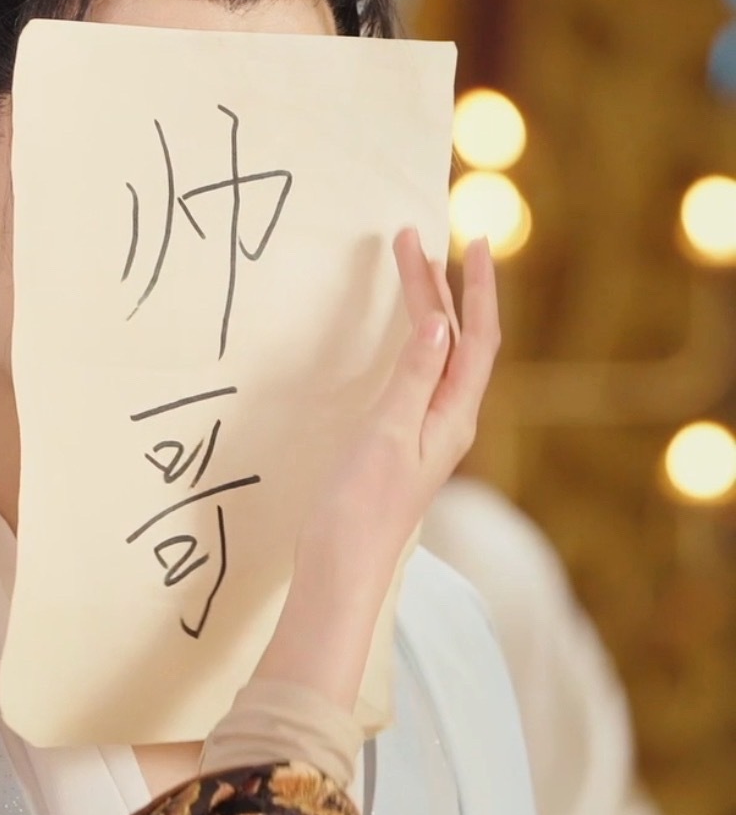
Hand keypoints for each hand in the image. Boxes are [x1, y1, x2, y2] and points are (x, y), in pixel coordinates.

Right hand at [254, 230, 499, 707]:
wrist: (340, 572)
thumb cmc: (361, 512)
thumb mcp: (387, 437)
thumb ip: (413, 379)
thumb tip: (438, 322)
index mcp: (453, 418)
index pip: (475, 339)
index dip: (475, 289)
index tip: (467, 242)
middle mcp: (447, 424)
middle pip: (458, 343)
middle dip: (447, 291)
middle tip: (425, 242)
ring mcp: (423, 436)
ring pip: (438, 361)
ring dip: (431, 315)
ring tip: (420, 275)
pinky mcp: (397, 447)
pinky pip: (416, 380)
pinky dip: (411, 346)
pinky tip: (402, 340)